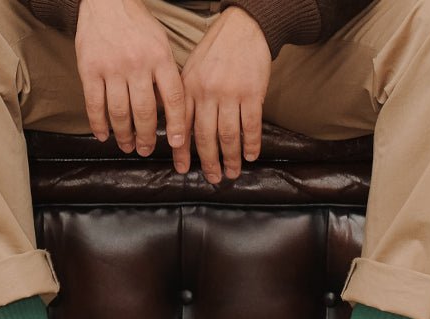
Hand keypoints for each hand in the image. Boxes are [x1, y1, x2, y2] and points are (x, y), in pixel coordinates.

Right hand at [75, 0, 186, 155]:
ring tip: (127, 146)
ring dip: (123, 135)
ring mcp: (111, 67)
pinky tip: (103, 135)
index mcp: (160, 57)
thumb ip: (166, 75)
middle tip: (145, 150)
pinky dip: (98, 124)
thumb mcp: (161, 44)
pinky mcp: (89, 68)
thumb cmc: (138, 26)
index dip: (177, 125)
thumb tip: (170, 111)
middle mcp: (137, 64)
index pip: (174, 98)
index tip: (177, 143)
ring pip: (118, 112)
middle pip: (144, 112)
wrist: (107, 0)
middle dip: (146, 137)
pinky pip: (94, 104)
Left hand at [177, 6, 270, 182]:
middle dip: (209, 161)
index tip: (182, 170)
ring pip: (229, 135)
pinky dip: (251, 143)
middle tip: (213, 178)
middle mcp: (207, 94)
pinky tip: (251, 156)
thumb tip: (177, 129)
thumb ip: (184, 98)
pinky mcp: (252, 93)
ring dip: (231, 157)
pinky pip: (251, 125)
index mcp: (189, 89)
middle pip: (206, 136)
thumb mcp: (190, 71)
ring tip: (232, 172)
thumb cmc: (215, 51)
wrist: (243, 28)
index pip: (183, 127)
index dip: (182, 151)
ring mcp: (230, 94)